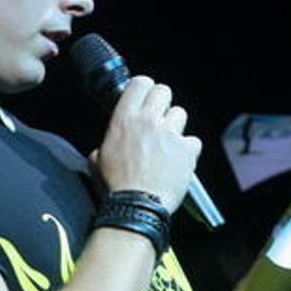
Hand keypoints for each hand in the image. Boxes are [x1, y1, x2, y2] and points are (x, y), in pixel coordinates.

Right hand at [90, 76, 201, 213]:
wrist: (136, 207)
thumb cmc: (116, 187)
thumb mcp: (96, 161)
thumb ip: (103, 146)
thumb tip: (104, 149)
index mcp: (123, 120)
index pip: (140, 83)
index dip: (144, 88)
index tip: (145, 97)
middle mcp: (148, 121)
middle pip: (164, 90)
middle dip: (162, 102)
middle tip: (158, 118)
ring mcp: (170, 134)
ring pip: (180, 113)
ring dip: (175, 126)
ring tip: (168, 143)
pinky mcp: (187, 150)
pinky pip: (194, 140)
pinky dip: (188, 150)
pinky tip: (179, 161)